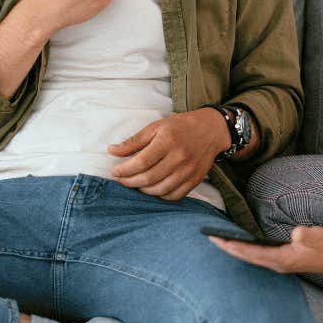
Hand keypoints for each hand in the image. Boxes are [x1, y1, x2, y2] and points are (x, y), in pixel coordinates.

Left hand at [108, 109, 230, 199]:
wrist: (211, 130)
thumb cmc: (180, 127)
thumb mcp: (155, 127)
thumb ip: (134, 141)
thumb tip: (111, 151)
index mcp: (167, 141)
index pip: (140, 162)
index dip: (124, 170)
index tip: (115, 172)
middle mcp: (179, 157)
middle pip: (148, 178)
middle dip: (130, 182)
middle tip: (121, 180)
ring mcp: (189, 171)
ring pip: (160, 190)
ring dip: (143, 190)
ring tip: (136, 184)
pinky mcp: (196, 180)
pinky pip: (174, 196)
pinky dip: (161, 195)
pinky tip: (154, 188)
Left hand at [208, 225, 322, 275]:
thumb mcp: (319, 237)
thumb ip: (306, 236)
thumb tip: (295, 234)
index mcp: (282, 259)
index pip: (249, 252)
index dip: (231, 245)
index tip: (215, 238)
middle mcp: (278, 264)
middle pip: (245, 257)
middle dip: (227, 248)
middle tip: (209, 237)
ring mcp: (280, 264)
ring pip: (250, 258)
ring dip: (235, 250)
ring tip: (220, 240)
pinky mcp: (284, 261)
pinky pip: (258, 257)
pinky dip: (246, 250)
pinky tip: (241, 244)